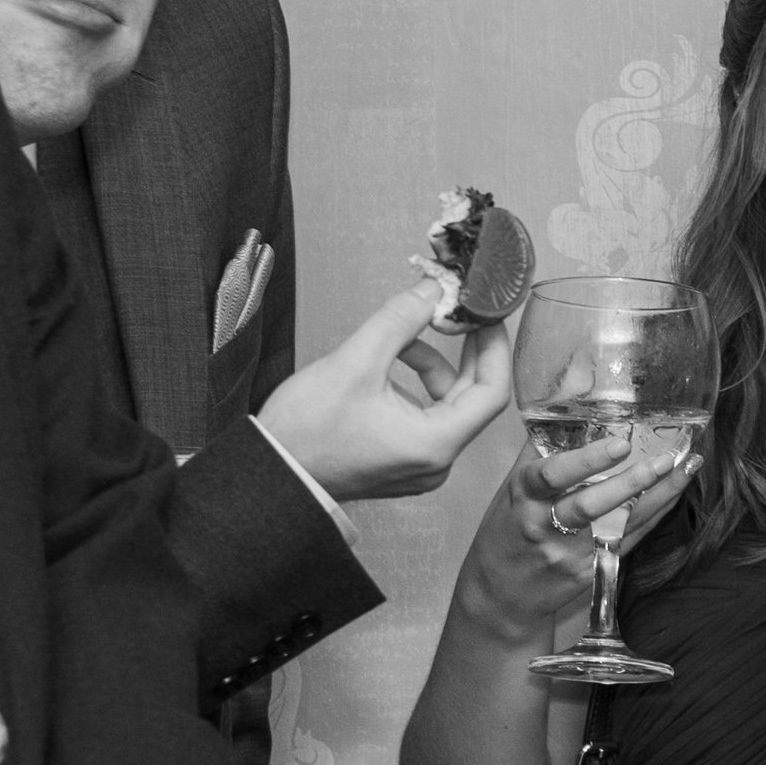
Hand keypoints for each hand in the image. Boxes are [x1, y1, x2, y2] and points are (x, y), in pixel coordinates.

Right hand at [258, 279, 512, 500]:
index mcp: (435, 443)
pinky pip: (426, 417)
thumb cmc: (305, 432)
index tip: (489, 317)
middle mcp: (435, 461)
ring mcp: (419, 465)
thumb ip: (400, 320)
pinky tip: (392, 364)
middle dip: (465, 353)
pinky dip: (417, 386)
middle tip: (461, 315)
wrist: (270, 472)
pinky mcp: (402, 461)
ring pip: (447, 405)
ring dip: (432, 366)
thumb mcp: (355, 362)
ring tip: (404, 337)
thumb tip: (432, 292)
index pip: (492, 392)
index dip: (494, 348)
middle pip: (472, 398)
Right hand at [456, 436, 699, 643]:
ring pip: (618, 523)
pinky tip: (677, 487)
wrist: (501, 594)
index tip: (620, 442)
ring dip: (655, 494)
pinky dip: (655, 510)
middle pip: (588, 504)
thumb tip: (576, 371)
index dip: (586, 459)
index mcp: (522, 494)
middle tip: (663, 458)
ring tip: (685, 465)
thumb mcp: (515, 482)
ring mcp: (570, 552)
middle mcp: (545, 524)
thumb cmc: (509, 526)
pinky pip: (629, 538)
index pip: (551, 473)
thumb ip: (545, 437)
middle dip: (628, 482)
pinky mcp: (591, 571)